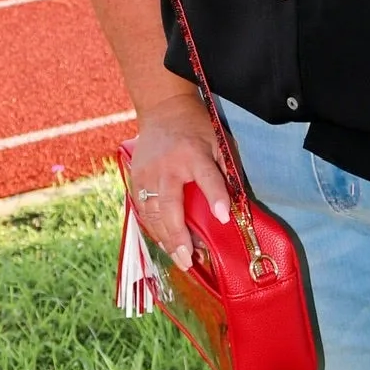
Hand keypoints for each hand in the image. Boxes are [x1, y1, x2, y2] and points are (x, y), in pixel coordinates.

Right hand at [127, 89, 230, 270]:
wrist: (163, 110)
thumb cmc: (196, 128)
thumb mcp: (218, 142)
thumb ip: (224, 171)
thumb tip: (234, 206)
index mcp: (193, 154)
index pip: (207, 178)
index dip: (216, 198)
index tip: (223, 218)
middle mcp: (167, 166)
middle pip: (170, 206)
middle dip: (179, 236)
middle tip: (188, 259)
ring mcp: (147, 174)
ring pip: (153, 214)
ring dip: (166, 238)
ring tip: (180, 257)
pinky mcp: (135, 179)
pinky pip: (143, 210)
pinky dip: (154, 229)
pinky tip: (165, 243)